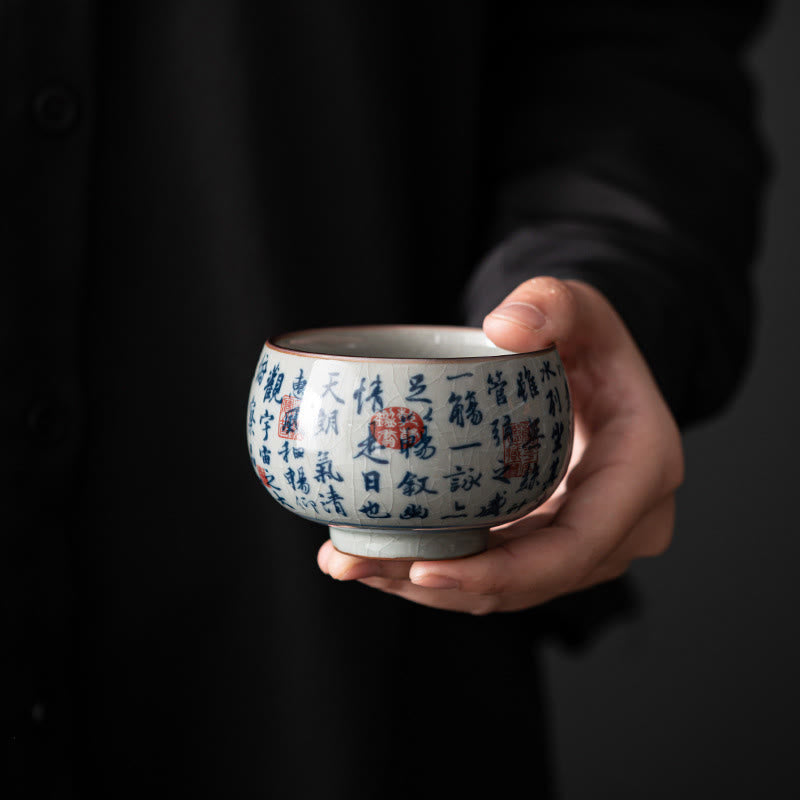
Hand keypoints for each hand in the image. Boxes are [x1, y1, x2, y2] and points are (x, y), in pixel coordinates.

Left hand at [317, 277, 683, 613]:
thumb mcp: (580, 306)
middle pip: (528, 581)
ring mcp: (589, 543)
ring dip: (430, 585)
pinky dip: (444, 568)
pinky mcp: (553, 543)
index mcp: (641, 473)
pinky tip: (383, 555)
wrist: (596, 369)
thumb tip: (504, 328)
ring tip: (353, 563)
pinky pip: (500, 571)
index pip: (571, 548)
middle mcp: (623, 525)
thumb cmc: (589, 338)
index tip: (422, 569)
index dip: (498, 572)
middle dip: (441, 584)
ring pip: (508, 588)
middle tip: (357, 564)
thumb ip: (552, 302)